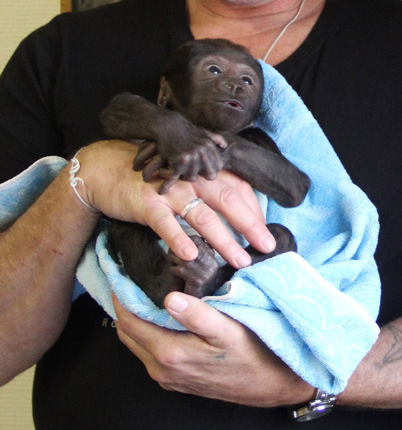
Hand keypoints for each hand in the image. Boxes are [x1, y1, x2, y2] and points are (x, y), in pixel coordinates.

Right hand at [76, 141, 276, 266]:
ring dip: (225, 240)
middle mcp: (192, 179)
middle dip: (251, 226)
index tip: (266, 232)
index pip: (239, 188)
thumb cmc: (152, 178)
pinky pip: (166, 224)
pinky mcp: (148, 204)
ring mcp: (171, 191)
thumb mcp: (185, 179)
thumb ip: (208, 190)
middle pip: (230, 201)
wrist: (107, 169)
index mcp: (204, 172)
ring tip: (239, 260)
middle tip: (267, 247)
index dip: (255, 210)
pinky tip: (191, 255)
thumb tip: (236, 213)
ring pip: (204, 216)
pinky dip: (179, 239)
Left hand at [112, 293, 314, 406]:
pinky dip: (149, 331)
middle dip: (125, 305)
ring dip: (137, 319)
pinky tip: (163, 315)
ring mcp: (168, 377)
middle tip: (129, 278)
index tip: (122, 273)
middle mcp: (162, 369)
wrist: (270, 385)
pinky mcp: (177, 379)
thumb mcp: (228, 330)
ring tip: (144, 291)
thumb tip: (170, 297)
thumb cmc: (254, 356)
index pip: (130, 322)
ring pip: (139, 344)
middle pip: (128, 333)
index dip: (122, 296)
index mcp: (170, 354)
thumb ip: (198, 315)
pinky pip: (152, 352)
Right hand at [134, 126, 227, 192]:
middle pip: (210, 175)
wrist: (166, 125)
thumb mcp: (203, 132)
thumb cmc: (184, 131)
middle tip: (188, 172)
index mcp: (209, 146)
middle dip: (200, 175)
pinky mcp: (180, 160)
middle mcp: (203, 151)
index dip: (209, 170)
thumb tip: (225, 146)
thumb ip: (215, 138)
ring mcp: (192, 156)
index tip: (198, 169)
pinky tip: (164, 170)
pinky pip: (177, 176)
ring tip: (174, 169)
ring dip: (182, 176)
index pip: (218, 167)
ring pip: (192, 177)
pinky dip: (168, 174)